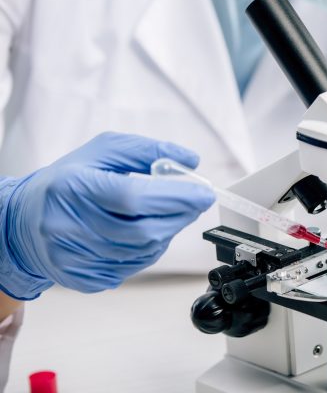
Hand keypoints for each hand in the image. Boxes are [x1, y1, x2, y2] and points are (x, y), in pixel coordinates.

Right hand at [0, 132, 214, 298]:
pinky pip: (131, 268)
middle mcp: (69, 225)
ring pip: (143, 253)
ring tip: (166, 215)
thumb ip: (146, 151)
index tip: (203, 192)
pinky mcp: (81, 278)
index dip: (175, 197)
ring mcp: (73, 257)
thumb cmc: (67, 181)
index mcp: (74, 187)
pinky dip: (148, 251)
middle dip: (180, 216)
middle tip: (195, 202)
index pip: (134, 197)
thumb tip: (189, 161)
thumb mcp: (102, 151)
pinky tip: (142, 234)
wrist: (22, 220)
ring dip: (166, 233)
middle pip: (144, 231)